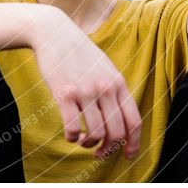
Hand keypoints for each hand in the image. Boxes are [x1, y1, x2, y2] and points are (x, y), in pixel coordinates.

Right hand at [29, 11, 141, 159]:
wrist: (53, 32)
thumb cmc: (78, 52)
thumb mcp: (104, 67)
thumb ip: (114, 89)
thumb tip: (121, 117)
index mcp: (118, 82)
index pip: (134, 121)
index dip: (134, 143)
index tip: (128, 156)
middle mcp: (105, 88)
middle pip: (116, 133)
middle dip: (108, 149)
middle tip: (99, 153)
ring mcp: (85, 91)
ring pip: (96, 134)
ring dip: (89, 145)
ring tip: (83, 142)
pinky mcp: (64, 94)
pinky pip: (73, 128)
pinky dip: (72, 138)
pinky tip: (69, 134)